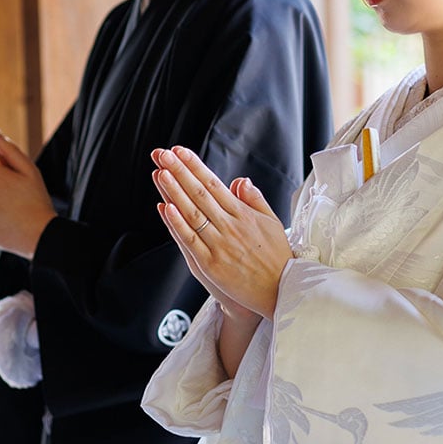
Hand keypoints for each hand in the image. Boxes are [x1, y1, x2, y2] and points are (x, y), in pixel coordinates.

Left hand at [151, 146, 290, 320]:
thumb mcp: (272, 222)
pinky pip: (190, 241)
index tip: (180, 152)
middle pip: (199, 194)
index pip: (214, 184)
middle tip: (162, 154)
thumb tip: (240, 179)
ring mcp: (219, 245)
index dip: (195, 166)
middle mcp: (230, 226)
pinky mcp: (211, 265)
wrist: (282, 291)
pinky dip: (177, 224)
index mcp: (243, 214)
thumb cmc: (277, 257)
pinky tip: (166, 208)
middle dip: (179, 172)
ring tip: (160, 172)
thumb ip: (255, 200)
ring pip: (192, 214)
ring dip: (175, 192)